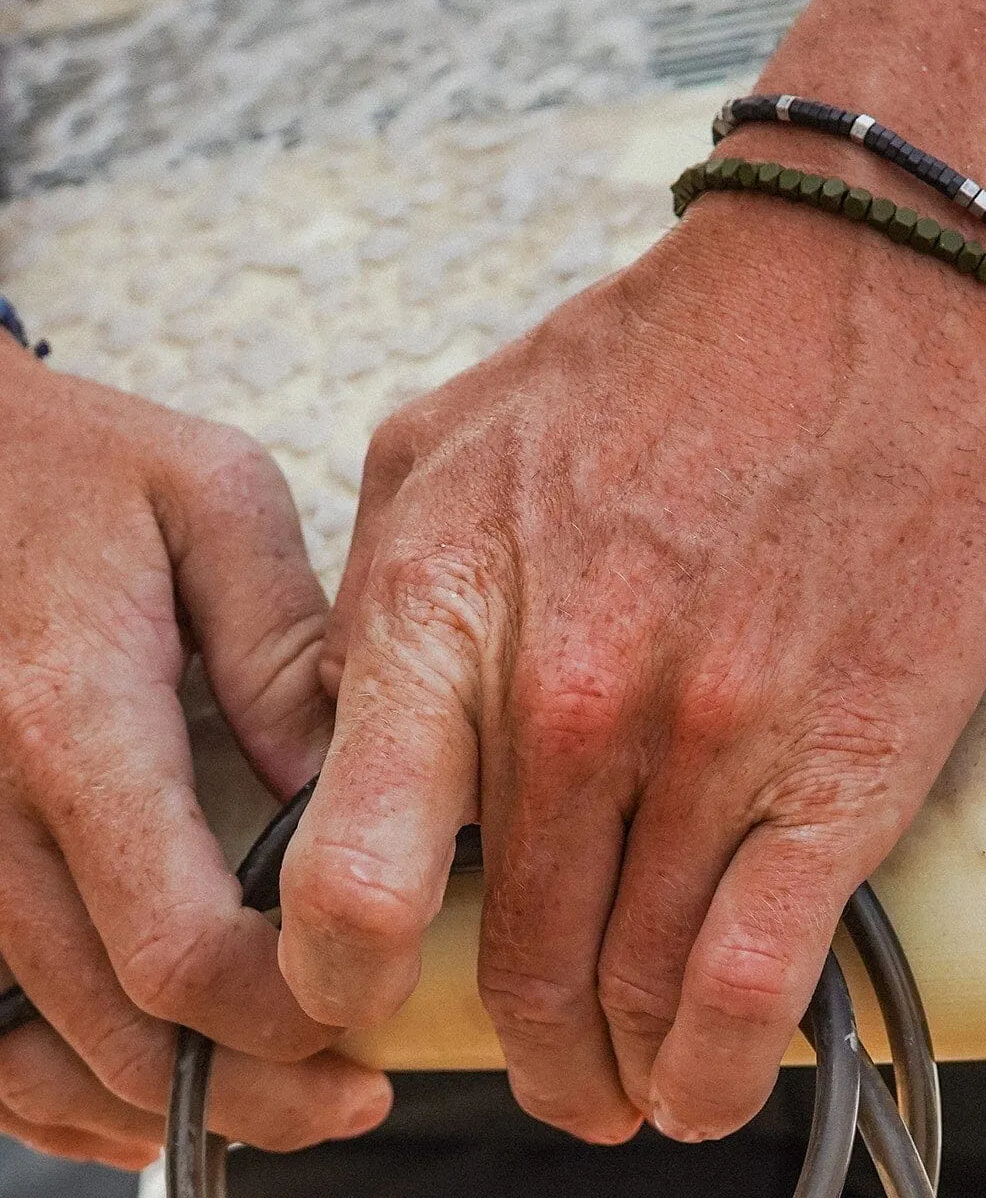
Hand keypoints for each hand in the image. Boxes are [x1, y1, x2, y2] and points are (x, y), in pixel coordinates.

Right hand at [0, 344, 390, 1167]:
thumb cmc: (71, 462)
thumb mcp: (206, 499)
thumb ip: (277, 643)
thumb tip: (342, 776)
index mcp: (70, 721)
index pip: (174, 941)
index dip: (279, 1009)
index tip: (370, 1005)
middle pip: (113, 1024)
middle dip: (248, 1080)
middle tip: (357, 1091)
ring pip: (34, 1049)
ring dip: (158, 1102)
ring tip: (284, 1104)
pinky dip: (48, 1090)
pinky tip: (136, 1103)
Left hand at [279, 187, 985, 1142]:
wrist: (850, 304)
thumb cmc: (652, 369)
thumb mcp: (447, 445)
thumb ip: (373, 599)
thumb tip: (346, 734)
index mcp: (453, 611)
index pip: (350, 881)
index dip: (340, 987)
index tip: (366, 1005)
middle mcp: (575, 697)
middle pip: (514, 965)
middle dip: (516, 1046)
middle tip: (536, 1059)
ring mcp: (714, 742)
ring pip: (633, 994)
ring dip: (614, 1072)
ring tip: (617, 1079)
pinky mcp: (841, 767)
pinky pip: (755, 985)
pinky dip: (717, 1071)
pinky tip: (701, 1086)